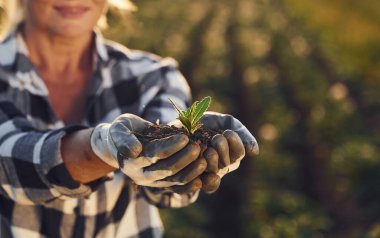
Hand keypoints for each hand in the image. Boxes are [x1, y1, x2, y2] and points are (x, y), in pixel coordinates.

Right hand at [90, 114, 205, 187]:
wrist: (122, 145)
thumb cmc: (123, 131)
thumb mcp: (118, 129)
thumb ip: (123, 138)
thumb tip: (135, 150)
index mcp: (132, 162)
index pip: (155, 154)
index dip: (170, 146)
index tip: (185, 137)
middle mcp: (142, 176)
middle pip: (168, 169)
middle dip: (185, 158)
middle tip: (198, 146)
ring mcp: (154, 182)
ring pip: (176, 179)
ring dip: (192, 170)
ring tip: (205, 157)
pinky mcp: (164, 184)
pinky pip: (180, 185)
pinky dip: (193, 179)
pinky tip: (205, 172)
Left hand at [199, 112, 258, 192]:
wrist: (180, 124)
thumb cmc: (206, 123)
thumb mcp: (225, 122)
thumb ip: (242, 133)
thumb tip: (254, 152)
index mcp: (231, 153)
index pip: (239, 153)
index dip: (236, 144)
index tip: (228, 132)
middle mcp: (221, 165)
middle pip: (227, 163)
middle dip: (222, 149)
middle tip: (216, 138)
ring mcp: (207, 172)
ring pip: (214, 172)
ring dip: (212, 160)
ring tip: (206, 149)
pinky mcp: (192, 177)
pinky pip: (202, 185)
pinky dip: (204, 179)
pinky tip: (200, 165)